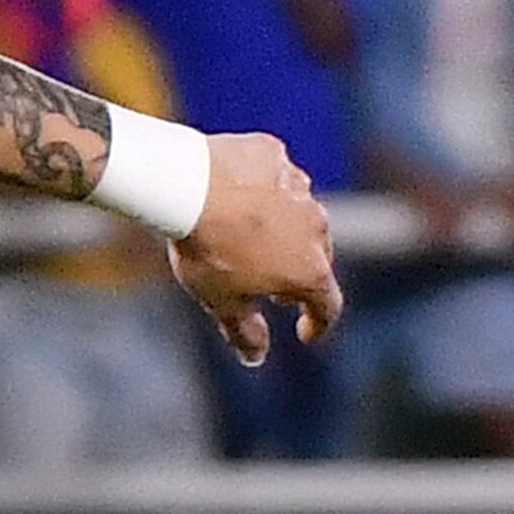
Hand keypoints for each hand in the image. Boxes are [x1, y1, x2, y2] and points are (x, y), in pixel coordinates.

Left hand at [169, 129, 339, 364]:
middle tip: (274, 288)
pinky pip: (274, 176)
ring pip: (298, 213)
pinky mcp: (273, 155)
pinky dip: (262, 190)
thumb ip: (243, 331)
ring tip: (251, 239)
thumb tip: (256, 358)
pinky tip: (237, 196)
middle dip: (300, 275)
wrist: (186, 184)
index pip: (328, 305)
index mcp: (310, 269)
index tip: (305, 333)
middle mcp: (316, 226)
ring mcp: (298, 186)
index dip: (319, 323)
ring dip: (283, 230)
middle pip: (317, 257)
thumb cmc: (206, 249)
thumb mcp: (221, 300)